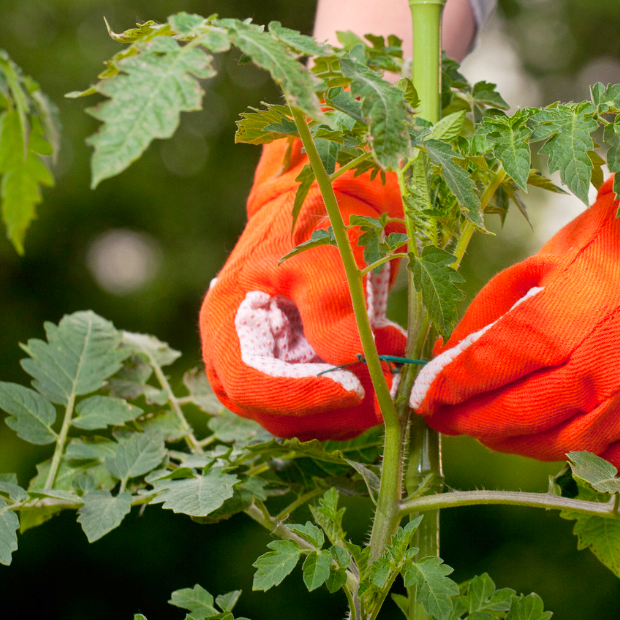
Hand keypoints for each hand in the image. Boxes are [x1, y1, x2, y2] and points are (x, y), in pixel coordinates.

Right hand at [200, 139, 406, 439]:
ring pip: (304, 419)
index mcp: (227, 323)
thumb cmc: (323, 217)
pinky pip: (325, 407)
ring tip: (391, 355)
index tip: (351, 388)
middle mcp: (240, 356)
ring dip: (352, 404)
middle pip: (275, 414)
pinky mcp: (303, 373)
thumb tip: (346, 360)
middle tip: (386, 380)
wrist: (338, 200)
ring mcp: (272, 368)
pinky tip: (387, 356)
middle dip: (333, 405)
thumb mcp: (327, 253)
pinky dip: (359, 395)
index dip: (298, 395)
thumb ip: (331, 305)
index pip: (250, 384)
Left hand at [410, 98, 619, 473]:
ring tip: (499, 428)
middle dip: (474, 422)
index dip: (450, 388)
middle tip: (450, 418)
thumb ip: (499, 306)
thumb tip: (454, 350)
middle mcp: (603, 370)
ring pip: (564, 445)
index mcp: (564, 321)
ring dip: (521, 441)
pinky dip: (586, 453)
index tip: (424, 397)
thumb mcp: (553, 255)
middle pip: (518, 417)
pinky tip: (565, 435)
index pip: (488, 370)